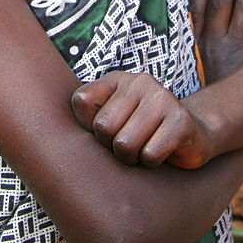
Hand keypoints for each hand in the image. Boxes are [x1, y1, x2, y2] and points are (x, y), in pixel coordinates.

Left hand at [71, 71, 212, 169]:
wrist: (193, 135)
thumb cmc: (141, 133)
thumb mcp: (110, 121)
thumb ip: (86, 120)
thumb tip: (49, 140)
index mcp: (116, 80)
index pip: (81, 102)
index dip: (90, 127)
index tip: (107, 131)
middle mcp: (139, 82)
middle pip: (103, 128)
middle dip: (113, 147)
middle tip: (130, 144)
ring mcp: (163, 98)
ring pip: (125, 145)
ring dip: (134, 158)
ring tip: (145, 147)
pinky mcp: (181, 121)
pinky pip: (150, 154)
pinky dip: (153, 162)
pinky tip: (163, 152)